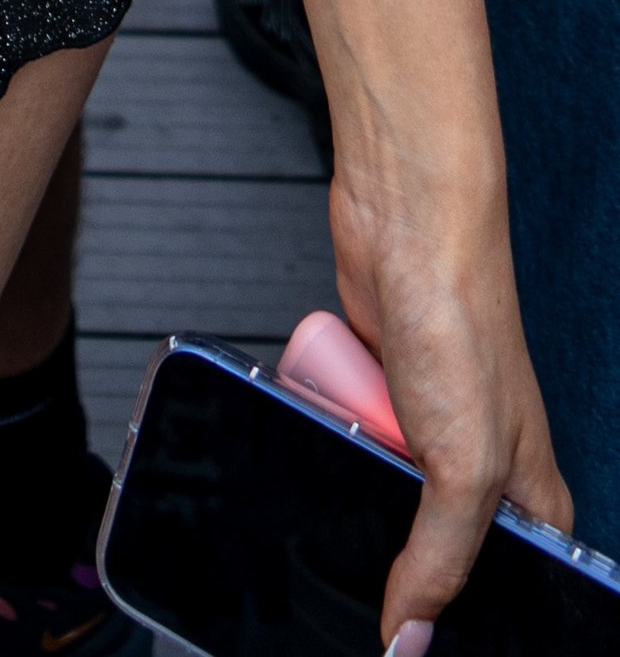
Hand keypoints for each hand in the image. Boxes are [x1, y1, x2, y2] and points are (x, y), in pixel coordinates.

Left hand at [315, 12, 567, 640]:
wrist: (403, 225)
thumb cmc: (462, 321)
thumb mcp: (464, 466)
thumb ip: (440, 557)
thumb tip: (408, 639)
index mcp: (528, 502)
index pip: (503, 592)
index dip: (463, 623)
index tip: (413, 644)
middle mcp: (478, 470)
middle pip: (430, 551)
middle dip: (395, 562)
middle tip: (356, 591)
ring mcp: (421, 430)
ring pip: (376, 499)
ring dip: (351, 499)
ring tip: (328, 510)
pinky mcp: (371, 394)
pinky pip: (343, 445)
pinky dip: (329, 448)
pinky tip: (311, 460)